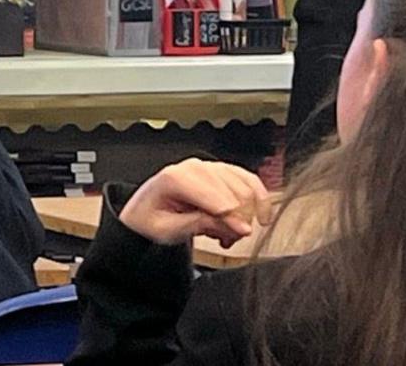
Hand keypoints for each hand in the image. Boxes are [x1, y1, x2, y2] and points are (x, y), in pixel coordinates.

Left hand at [119, 160, 269, 247]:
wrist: (146, 212)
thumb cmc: (151, 219)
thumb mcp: (167, 230)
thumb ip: (197, 224)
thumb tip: (231, 223)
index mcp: (175, 178)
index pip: (215, 197)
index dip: (231, 219)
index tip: (237, 235)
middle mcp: (194, 167)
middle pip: (235, 193)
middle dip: (238, 220)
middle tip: (227, 238)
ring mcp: (209, 167)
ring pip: (246, 187)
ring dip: (246, 215)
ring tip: (230, 233)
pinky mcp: (222, 171)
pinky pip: (250, 180)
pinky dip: (260, 200)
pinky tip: (259, 217)